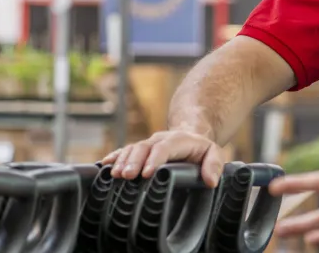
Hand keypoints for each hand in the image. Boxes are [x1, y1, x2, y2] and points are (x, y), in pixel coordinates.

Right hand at [99, 129, 225, 187]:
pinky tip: (103, 165)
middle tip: (126, 176)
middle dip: (133, 162)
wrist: (191, 136)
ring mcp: (148, 144)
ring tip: (114, 175)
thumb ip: (215, 165)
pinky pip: (125, 151)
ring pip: (132, 149)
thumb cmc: (202, 150)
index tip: (146, 174)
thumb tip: (211, 181)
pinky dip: (114, 157)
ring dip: (122, 161)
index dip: (154, 159)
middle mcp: (160, 139)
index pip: (164, 148)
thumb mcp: (214, 153)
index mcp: (178, 140)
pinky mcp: (140, 150)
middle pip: (143, 147)